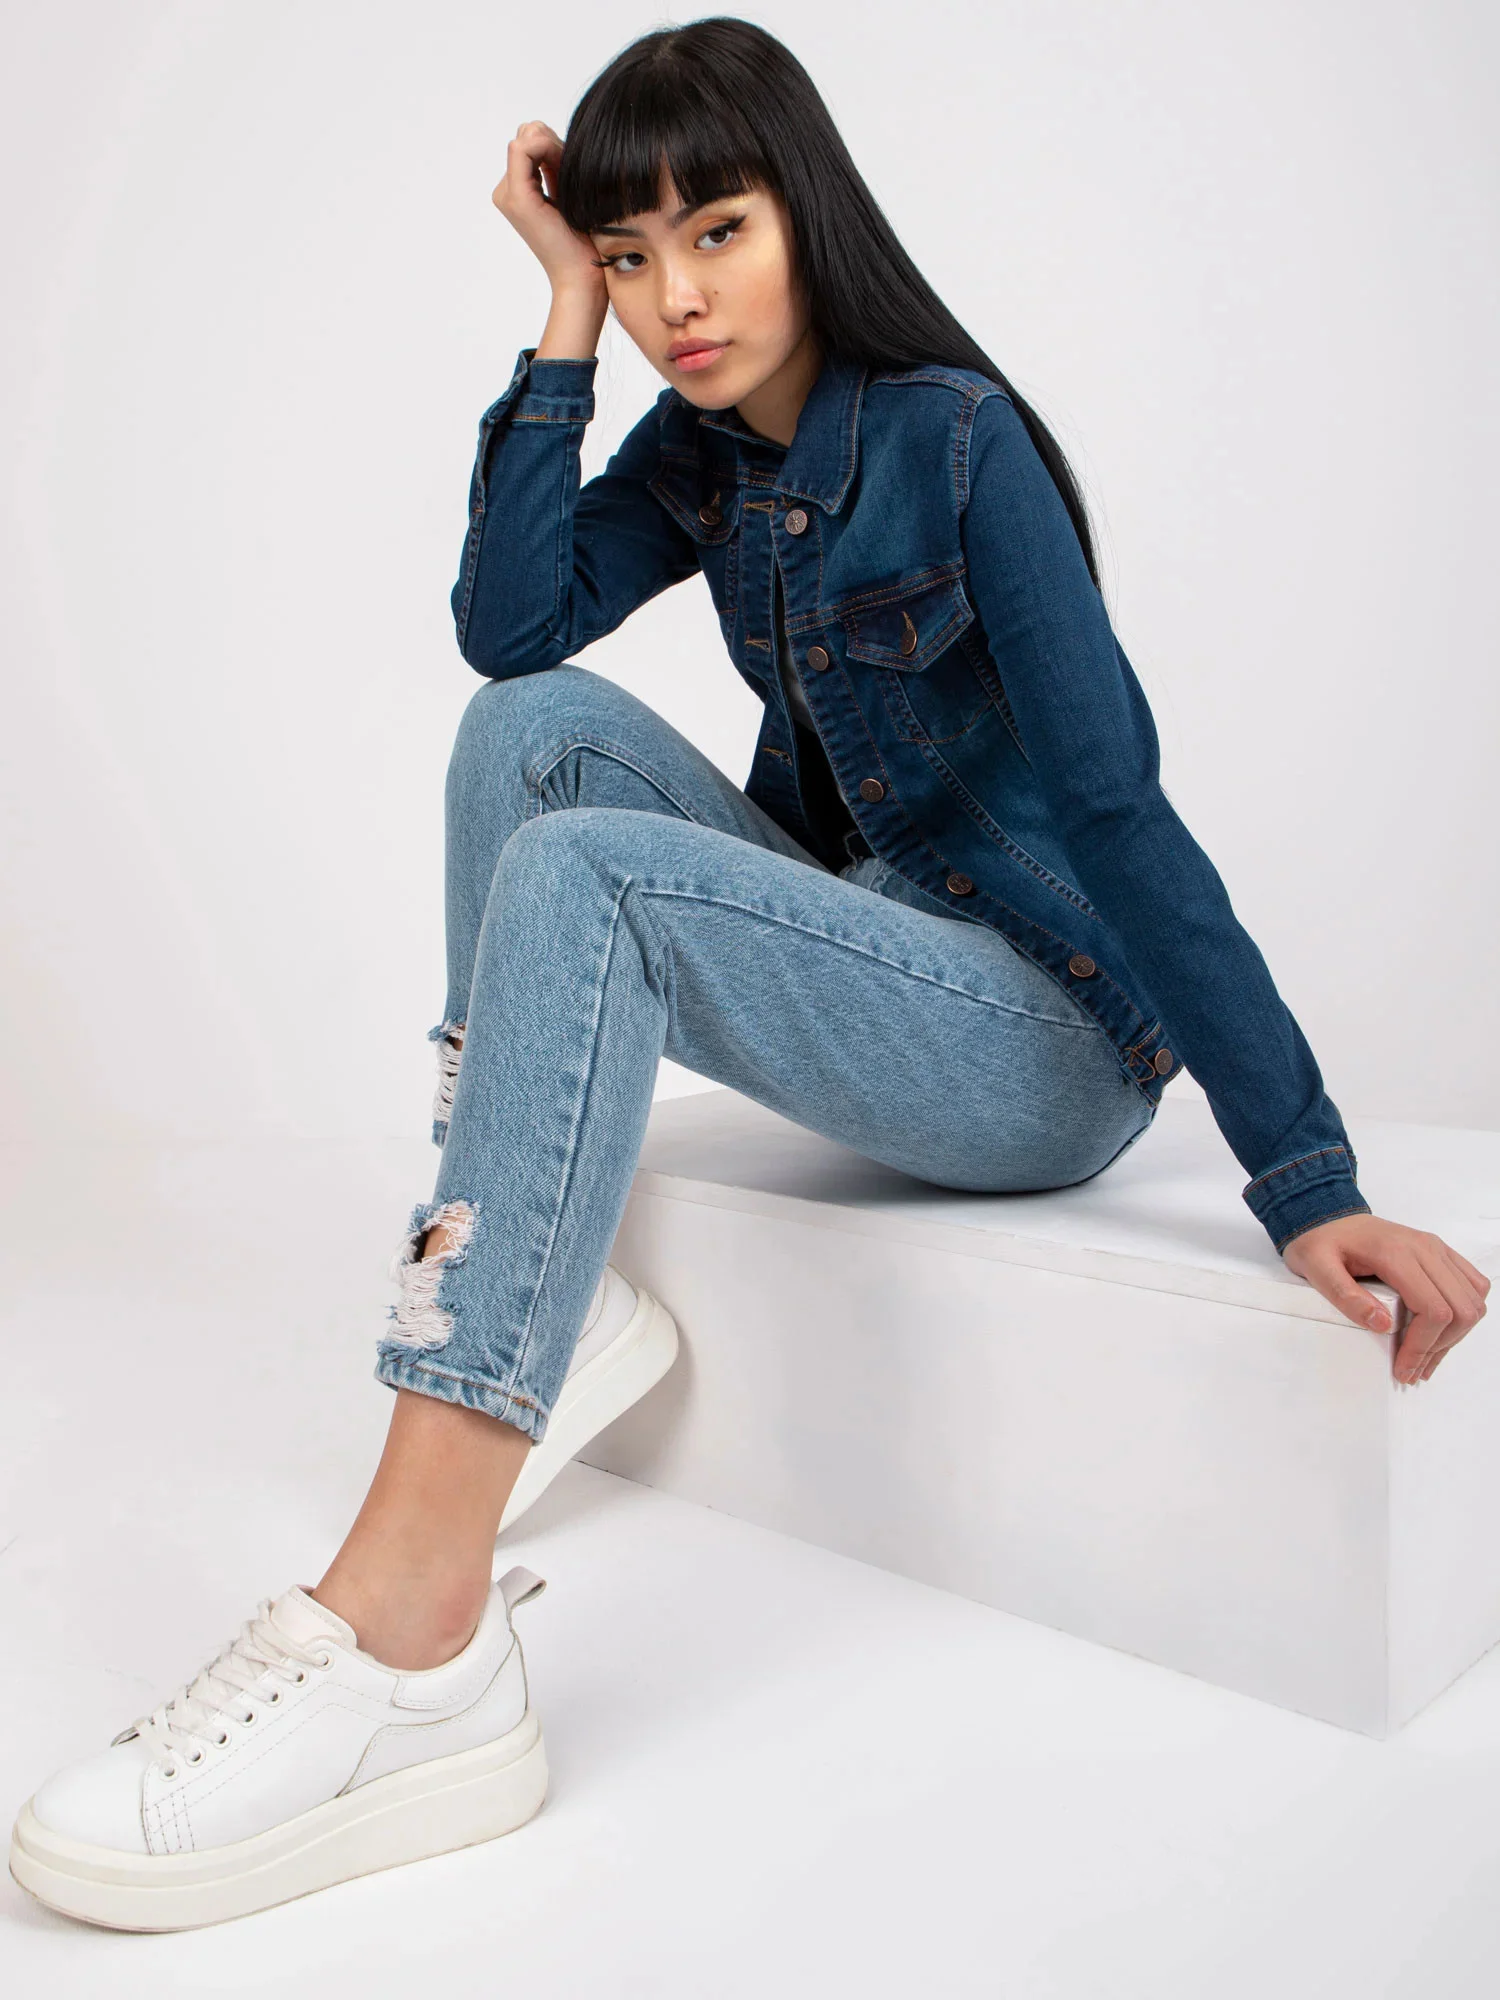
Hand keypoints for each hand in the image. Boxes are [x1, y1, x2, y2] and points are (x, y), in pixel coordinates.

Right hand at [491, 121, 606, 302]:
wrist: (581, 276)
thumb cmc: (583, 241)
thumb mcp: (568, 192)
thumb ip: (556, 164)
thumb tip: (550, 135)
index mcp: (517, 190)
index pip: (531, 140)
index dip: (555, 143)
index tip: (573, 169)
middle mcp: (506, 191)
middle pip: (527, 134)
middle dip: (553, 143)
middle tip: (572, 175)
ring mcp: (507, 194)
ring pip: (525, 137)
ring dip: (553, 148)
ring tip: (569, 180)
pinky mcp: (516, 197)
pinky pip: (523, 148)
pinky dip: (547, 148)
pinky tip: (564, 171)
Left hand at [1282, 1213, 1489, 1382]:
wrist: (1327, 1216)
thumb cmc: (1321, 1242)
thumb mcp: (1316, 1268)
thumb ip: (1345, 1296)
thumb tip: (1382, 1324)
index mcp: (1396, 1253)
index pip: (1434, 1309)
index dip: (1423, 1346)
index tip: (1404, 1368)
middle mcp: (1425, 1248)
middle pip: (1460, 1309)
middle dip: (1440, 1348)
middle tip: (1413, 1369)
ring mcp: (1437, 1249)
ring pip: (1472, 1301)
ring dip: (1455, 1336)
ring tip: (1425, 1358)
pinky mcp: (1441, 1253)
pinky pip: (1472, 1286)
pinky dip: (1464, 1315)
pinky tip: (1440, 1334)